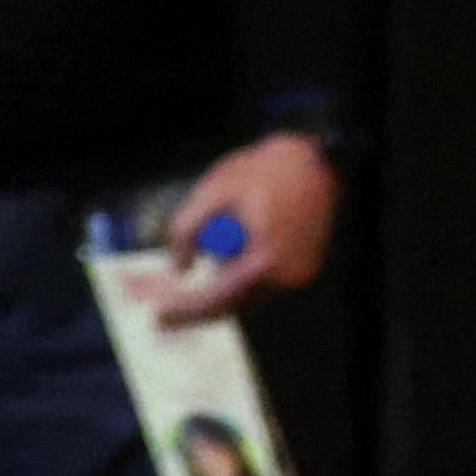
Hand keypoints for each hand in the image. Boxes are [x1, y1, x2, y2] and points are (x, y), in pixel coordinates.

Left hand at [148, 132, 338, 317]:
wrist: (318, 156)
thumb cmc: (266, 168)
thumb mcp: (212, 191)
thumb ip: (186, 231)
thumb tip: (178, 267)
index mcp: (266, 261)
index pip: (217, 299)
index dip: (184, 310)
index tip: (157, 319)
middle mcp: (287, 276)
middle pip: (230, 305)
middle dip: (192, 306)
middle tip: (159, 310)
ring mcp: (299, 274)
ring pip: (244, 296)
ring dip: (214, 291)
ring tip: (186, 278)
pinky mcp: (303, 266)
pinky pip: (259, 284)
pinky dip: (235, 279)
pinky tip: (216, 263)